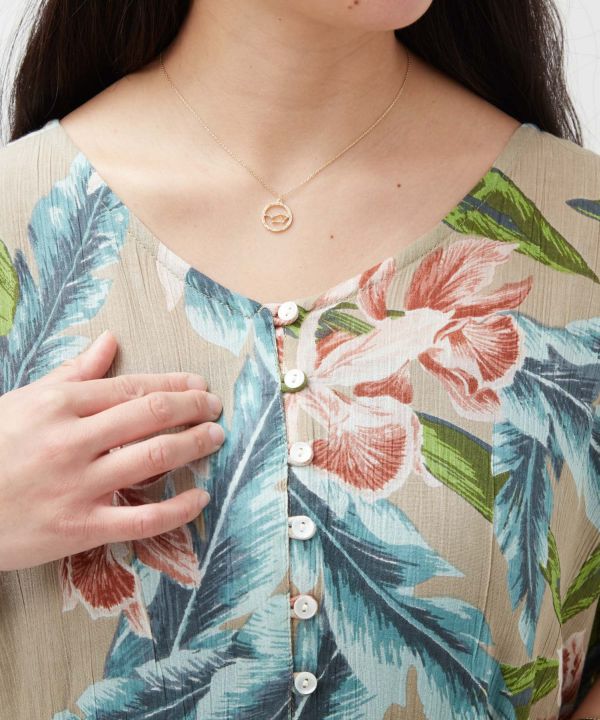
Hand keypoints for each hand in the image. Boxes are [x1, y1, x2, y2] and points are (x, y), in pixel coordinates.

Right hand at [0, 330, 224, 571]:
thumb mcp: (24, 402)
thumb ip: (72, 373)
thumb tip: (109, 341)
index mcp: (61, 405)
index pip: (132, 387)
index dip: (173, 383)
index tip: (198, 383)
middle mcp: (74, 440)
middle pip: (150, 415)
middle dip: (192, 407)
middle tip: (215, 407)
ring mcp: (79, 485)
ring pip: (153, 458)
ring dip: (193, 444)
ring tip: (216, 437)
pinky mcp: (80, 527)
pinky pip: (142, 519)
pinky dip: (178, 509)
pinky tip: (201, 498)